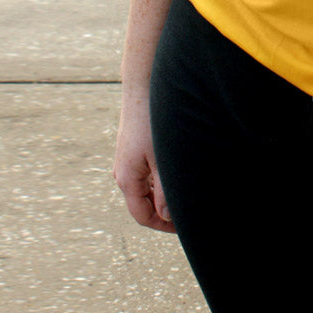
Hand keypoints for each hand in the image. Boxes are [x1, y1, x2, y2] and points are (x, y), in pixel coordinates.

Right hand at [113, 94, 175, 233]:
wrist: (142, 85)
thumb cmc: (152, 120)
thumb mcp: (162, 159)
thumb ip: (164, 190)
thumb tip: (166, 216)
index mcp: (126, 178)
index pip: (142, 215)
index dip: (163, 225)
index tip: (185, 226)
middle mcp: (122, 171)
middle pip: (143, 202)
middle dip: (165, 209)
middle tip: (190, 209)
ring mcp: (127, 158)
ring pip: (147, 186)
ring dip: (164, 192)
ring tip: (188, 190)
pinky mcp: (134, 146)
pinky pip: (147, 170)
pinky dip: (161, 177)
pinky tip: (179, 169)